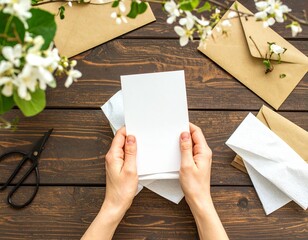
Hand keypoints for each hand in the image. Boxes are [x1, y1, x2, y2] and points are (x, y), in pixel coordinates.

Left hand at [103, 127, 137, 213]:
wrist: (116, 204)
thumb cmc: (122, 191)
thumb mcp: (130, 169)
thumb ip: (131, 152)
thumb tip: (131, 138)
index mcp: (112, 155)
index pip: (119, 135)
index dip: (128, 130)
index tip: (138, 129)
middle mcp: (111, 156)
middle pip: (121, 140)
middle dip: (131, 136)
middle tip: (142, 137)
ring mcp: (114, 161)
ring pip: (123, 147)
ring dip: (131, 145)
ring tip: (141, 147)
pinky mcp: (117, 165)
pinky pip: (124, 154)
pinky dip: (131, 153)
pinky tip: (137, 156)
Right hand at [179, 123, 228, 239]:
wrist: (198, 199)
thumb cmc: (194, 185)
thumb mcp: (186, 165)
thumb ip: (185, 148)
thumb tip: (184, 134)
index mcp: (204, 151)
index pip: (197, 132)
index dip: (188, 126)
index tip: (179, 122)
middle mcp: (204, 153)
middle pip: (195, 136)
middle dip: (185, 132)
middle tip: (173, 130)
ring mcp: (201, 158)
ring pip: (192, 144)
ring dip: (184, 141)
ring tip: (174, 140)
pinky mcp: (197, 162)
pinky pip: (190, 151)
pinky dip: (184, 148)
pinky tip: (177, 151)